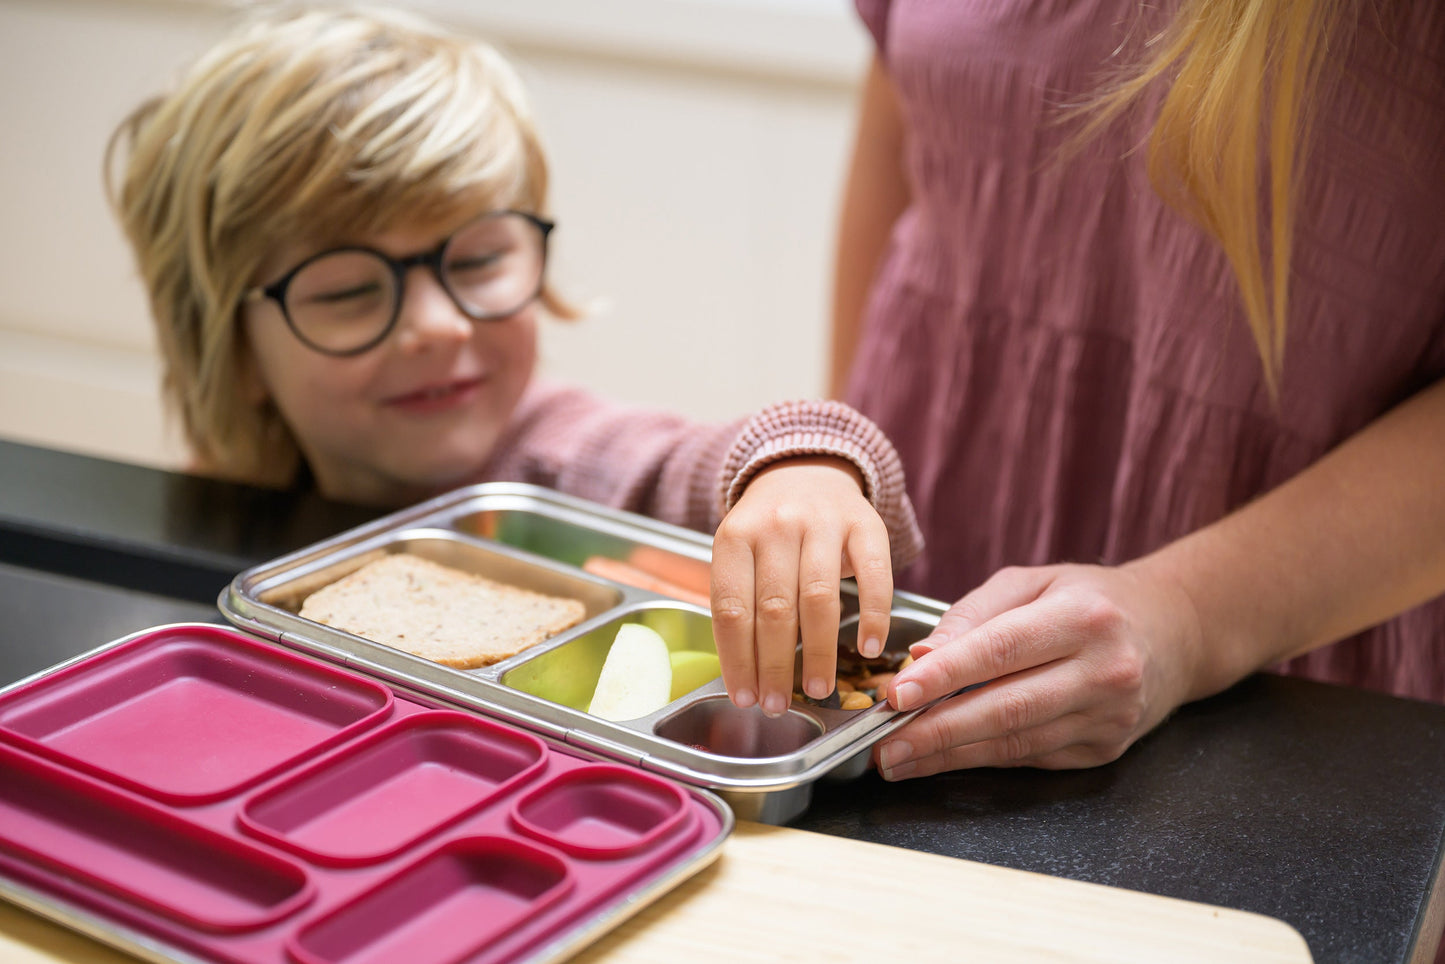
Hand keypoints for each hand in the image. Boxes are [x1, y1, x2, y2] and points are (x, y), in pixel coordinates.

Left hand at [710, 456, 893, 717]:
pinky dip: (872, 617)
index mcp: (735, 537)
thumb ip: (741, 601)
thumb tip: (745, 676)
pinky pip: (874, 576)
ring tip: (817, 689)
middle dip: (775, 666)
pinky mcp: (866, 524)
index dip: (737, 660)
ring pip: (819, 599)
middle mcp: (777, 525)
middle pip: (774, 609)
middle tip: (778, 705)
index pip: (731, 608)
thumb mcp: (740, 553)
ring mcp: (823, 522)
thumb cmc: (770, 531)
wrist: (808, 471)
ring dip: (818, 653)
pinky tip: (868, 649)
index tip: (745, 697)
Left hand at [873, 561, 1202, 776]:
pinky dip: (980, 759)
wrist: (1172, 632)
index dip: (944, 676)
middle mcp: (1104, 670)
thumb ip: (973, 614)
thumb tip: (921, 656)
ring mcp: (1109, 717)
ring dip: (949, 755)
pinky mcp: (1105, 749)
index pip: (1000, 650)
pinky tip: (942, 758)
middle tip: (884, 743)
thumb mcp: (1032, 582)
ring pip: (1014, 742)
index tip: (896, 693)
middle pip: (1005, 708)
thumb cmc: (1089, 600)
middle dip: (935, 731)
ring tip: (898, 758)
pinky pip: (1030, 757)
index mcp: (1083, 618)